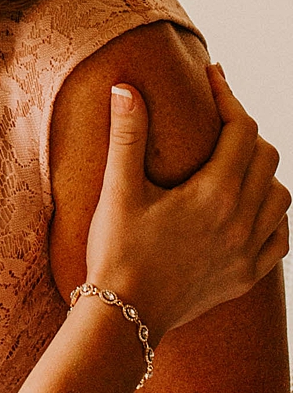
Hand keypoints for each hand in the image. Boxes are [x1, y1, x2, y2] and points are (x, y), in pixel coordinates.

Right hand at [84, 64, 288, 340]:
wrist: (124, 316)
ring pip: (280, 195)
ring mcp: (248, 252)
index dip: (228, 96)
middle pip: (266, 156)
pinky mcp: (247, 276)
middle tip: (215, 120)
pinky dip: (271, 215)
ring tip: (232, 163)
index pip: (240, 129)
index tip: (212, 77)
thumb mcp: (117, 191)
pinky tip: (248, 209)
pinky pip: (280, 237)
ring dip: (262, 172)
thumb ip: (127, 136)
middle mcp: (241, 221)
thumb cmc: (116, 251)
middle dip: (244, 130)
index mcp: (213, 194)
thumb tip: (126, 88)